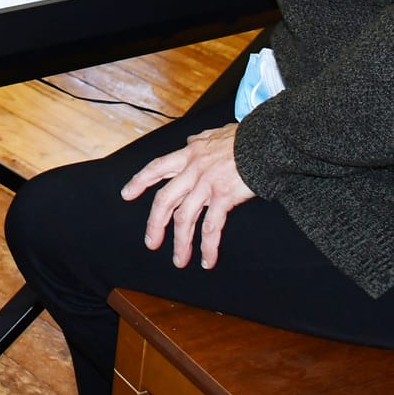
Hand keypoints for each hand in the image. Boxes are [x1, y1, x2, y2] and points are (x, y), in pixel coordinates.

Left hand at [120, 123, 254, 270]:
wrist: (266, 140)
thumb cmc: (245, 138)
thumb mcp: (215, 134)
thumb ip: (200, 141)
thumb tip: (190, 143)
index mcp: (189, 154)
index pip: (157, 168)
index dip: (140, 181)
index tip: (126, 194)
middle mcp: (193, 169)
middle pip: (165, 200)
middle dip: (155, 223)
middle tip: (151, 243)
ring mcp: (207, 184)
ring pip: (184, 218)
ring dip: (181, 243)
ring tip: (179, 260)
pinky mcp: (224, 196)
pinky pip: (211, 227)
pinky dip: (208, 246)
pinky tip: (207, 260)